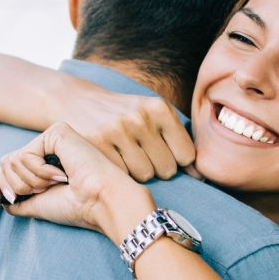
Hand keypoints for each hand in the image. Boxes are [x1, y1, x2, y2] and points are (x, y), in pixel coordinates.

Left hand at [0, 122, 155, 240]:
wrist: (100, 203)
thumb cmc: (78, 206)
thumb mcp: (39, 205)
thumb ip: (18, 200)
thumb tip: (0, 197)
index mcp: (48, 161)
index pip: (9, 166)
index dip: (9, 186)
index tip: (25, 198)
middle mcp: (50, 146)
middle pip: (6, 162)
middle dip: (19, 185)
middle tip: (46, 190)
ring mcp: (54, 138)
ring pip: (13, 159)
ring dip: (32, 181)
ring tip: (57, 183)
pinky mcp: (57, 133)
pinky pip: (26, 155)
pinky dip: (39, 173)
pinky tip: (61, 175)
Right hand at [61, 85, 195, 183]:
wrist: (77, 102)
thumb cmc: (125, 115)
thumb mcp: (154, 118)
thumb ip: (179, 144)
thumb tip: (201, 177)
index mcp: (160, 108)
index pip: (186, 156)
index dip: (175, 159)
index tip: (161, 152)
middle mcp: (140, 117)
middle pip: (167, 169)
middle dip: (157, 167)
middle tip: (140, 154)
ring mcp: (117, 129)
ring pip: (145, 175)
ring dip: (137, 172)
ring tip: (125, 155)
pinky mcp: (97, 143)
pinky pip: (122, 175)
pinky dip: (118, 173)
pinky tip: (111, 159)